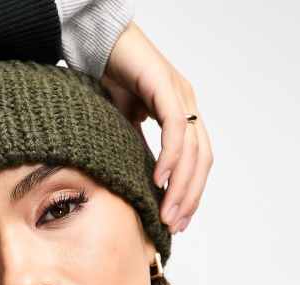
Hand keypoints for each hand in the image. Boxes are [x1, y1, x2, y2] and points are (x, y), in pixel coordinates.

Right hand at [101, 21, 213, 233]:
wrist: (98, 43)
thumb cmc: (112, 82)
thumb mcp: (126, 127)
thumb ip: (138, 151)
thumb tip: (141, 185)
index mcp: (183, 116)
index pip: (197, 163)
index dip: (191, 194)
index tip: (178, 222)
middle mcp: (188, 106)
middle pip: (202, 162)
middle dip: (189, 198)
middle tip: (174, 226)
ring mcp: (181, 95)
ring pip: (193, 151)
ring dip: (181, 186)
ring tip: (167, 213)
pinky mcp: (165, 86)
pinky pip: (175, 129)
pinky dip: (170, 158)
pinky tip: (159, 179)